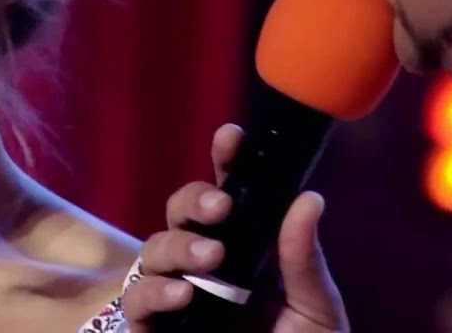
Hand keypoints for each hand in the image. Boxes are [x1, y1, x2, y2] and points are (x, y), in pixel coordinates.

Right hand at [120, 123, 348, 331]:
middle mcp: (205, 268)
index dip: (225, 162)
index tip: (232, 138)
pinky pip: (135, 303)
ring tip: (211, 262)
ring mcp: (176, 298)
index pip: (228, 196)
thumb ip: (302, 261)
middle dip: (194, 202)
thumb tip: (309, 197)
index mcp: (245, 252)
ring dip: (177, 247)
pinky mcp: (154, 331)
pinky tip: (183, 297)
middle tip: (223, 212)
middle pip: (178, 213)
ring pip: (152, 249)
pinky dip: (155, 293)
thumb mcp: (315, 313)